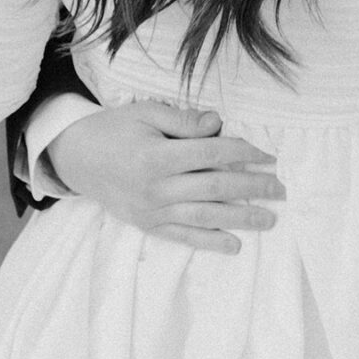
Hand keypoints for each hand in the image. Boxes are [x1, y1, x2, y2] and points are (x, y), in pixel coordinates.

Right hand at [49, 100, 283, 253]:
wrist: (77, 158)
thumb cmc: (115, 129)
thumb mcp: (145, 112)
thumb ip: (183, 120)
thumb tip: (219, 123)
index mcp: (157, 155)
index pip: (211, 154)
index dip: (244, 154)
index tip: (268, 156)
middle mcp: (156, 187)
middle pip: (214, 188)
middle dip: (252, 188)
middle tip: (281, 189)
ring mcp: (152, 210)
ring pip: (204, 217)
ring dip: (240, 219)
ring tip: (270, 220)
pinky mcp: (148, 225)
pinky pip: (183, 236)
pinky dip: (210, 242)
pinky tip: (235, 245)